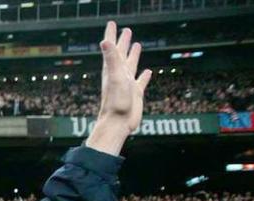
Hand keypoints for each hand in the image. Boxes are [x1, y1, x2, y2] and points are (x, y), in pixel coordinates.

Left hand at [86, 21, 152, 155]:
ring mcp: (128, 84)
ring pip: (131, 65)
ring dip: (133, 55)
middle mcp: (119, 75)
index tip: (112, 23)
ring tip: (136, 44)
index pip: (112, 48)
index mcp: (113, 69)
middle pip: (121, 54)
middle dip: (123, 42)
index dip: (112, 35)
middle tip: (125, 30)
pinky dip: (144, 76)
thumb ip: (111, 58)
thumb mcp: (114, 77)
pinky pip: (141, 81)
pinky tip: (148, 72)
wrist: (118, 124)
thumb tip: (104, 41)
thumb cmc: (115, 102)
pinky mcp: (136, 94)